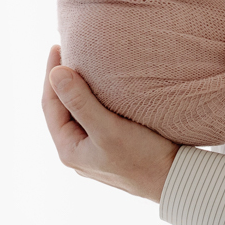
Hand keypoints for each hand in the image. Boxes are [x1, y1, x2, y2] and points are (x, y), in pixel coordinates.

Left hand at [42, 45, 178, 201]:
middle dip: (63, 79)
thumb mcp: (108, 128)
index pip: (50, 104)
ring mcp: (95, 148)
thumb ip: (81, 102)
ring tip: (84, 62)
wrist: (173, 179)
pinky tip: (104, 85)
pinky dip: (94, 97)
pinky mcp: (112, 145)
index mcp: (69, 149)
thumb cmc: (141, 158)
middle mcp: (78, 150)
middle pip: (62, 107)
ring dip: (79, 87)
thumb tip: (56, 73)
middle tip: (68, 48)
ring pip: (79, 111)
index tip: (57, 46)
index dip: (51, 74)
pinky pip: (95, 115)